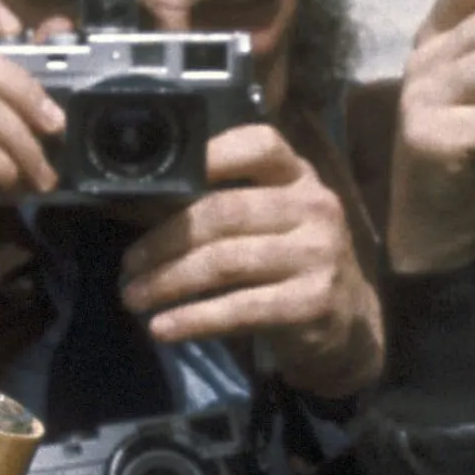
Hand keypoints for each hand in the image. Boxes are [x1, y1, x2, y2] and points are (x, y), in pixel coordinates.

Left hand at [117, 124, 383, 398]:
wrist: (347, 324)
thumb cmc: (289, 265)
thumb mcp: (265, 224)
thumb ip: (213, 205)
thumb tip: (128, 200)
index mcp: (299, 177)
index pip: (259, 145)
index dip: (209, 155)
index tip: (157, 179)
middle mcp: (315, 207)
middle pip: (224, 211)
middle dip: (165, 240)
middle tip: (128, 265)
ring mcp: (319, 254)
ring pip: (225, 261)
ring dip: (168, 282)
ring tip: (133, 297)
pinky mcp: (314, 301)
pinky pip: (240, 308)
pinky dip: (193, 319)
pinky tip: (163, 328)